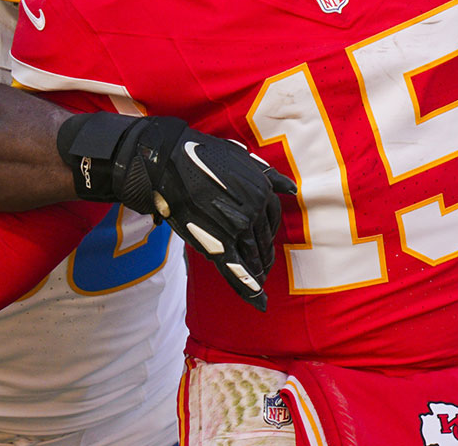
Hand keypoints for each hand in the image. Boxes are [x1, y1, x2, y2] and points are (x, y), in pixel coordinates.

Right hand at [57, 113, 295, 310]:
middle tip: (264, 269)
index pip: (272, 218)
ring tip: (259, 284)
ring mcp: (235, 228)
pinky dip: (248, 287)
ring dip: (257, 273)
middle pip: (264, 241)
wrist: (167, 163)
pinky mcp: (216, 243)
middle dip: (264, 257)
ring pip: (251, 257)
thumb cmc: (201, 156)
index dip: (269, 233)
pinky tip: (259, 300)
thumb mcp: (241, 157)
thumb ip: (267, 174)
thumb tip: (291, 189)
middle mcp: (253, 211)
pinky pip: (235, 269)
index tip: (267, 242)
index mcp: (261, 190)